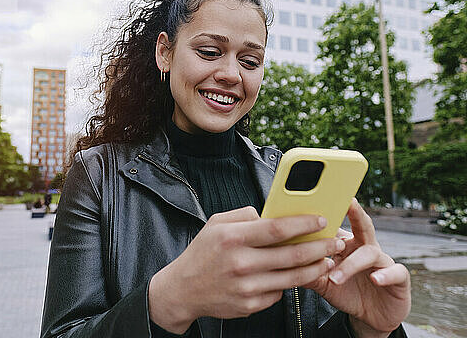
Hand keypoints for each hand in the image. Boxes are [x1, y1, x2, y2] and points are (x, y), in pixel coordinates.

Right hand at [148, 206, 344, 333]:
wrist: (183, 289)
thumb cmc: (202, 253)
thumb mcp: (216, 224)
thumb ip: (245, 215)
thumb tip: (272, 214)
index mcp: (232, 238)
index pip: (277, 228)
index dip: (304, 223)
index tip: (321, 219)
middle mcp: (241, 263)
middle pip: (292, 255)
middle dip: (320, 246)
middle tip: (335, 241)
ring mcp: (247, 287)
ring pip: (293, 277)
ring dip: (315, 268)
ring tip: (327, 259)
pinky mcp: (250, 305)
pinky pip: (279, 292)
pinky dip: (290, 283)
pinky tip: (297, 275)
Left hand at [304, 199, 410, 336]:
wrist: (372, 316)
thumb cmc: (347, 292)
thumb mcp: (324, 282)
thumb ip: (308, 271)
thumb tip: (283, 264)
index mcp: (348, 245)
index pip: (337, 227)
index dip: (327, 219)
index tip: (313, 210)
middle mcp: (366, 247)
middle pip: (362, 225)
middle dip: (356, 212)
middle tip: (348, 203)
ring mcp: (382, 261)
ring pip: (370, 253)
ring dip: (351, 264)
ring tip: (335, 277)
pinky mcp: (398, 277)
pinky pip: (395, 272)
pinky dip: (385, 275)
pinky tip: (375, 279)